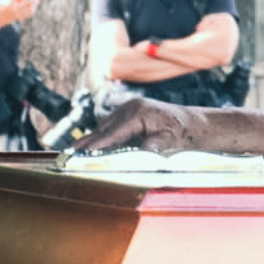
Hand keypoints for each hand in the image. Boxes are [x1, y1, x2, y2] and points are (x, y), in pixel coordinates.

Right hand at [71, 98, 203, 152]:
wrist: (193, 123)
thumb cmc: (183, 133)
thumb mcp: (171, 141)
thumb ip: (154, 147)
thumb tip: (141, 154)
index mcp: (138, 113)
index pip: (113, 132)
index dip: (97, 144)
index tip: (82, 153)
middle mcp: (130, 108)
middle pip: (104, 128)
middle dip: (87, 142)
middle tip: (69, 154)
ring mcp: (128, 109)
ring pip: (104, 126)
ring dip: (91, 139)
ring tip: (74, 152)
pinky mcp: (128, 113)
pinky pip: (111, 126)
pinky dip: (101, 135)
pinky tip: (91, 146)